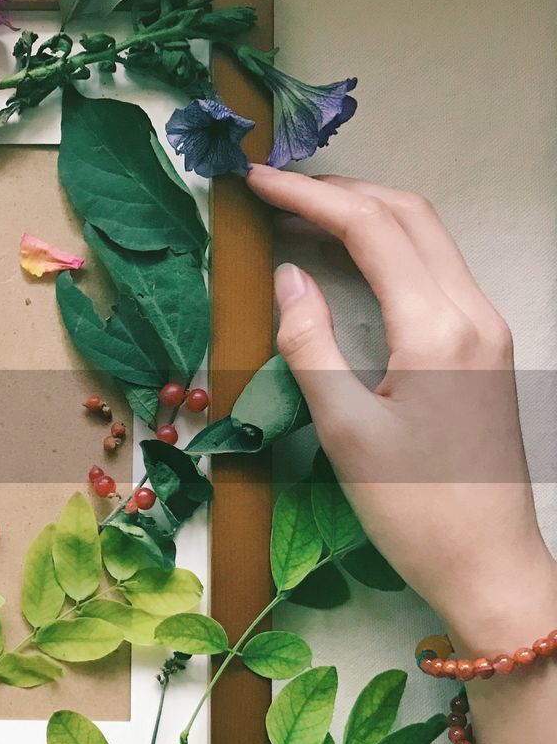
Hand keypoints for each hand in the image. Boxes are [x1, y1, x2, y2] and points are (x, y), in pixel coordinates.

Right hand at [245, 165, 556, 648]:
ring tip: (300, 213)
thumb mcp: (345, 431)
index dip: (310, 196)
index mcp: (436, 329)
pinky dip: (387, 244)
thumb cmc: (412, 508)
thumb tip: (287, 275)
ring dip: (365, 211)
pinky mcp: (483, 346)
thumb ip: (312, 345)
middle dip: (340, 189)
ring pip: (426, 235)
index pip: (373, 229)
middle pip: (408, 214)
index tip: (255, 181)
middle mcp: (471, 312)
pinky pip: (434, 267)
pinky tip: (347, 258)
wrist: (487, 562)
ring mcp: (485, 327)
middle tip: (274, 190)